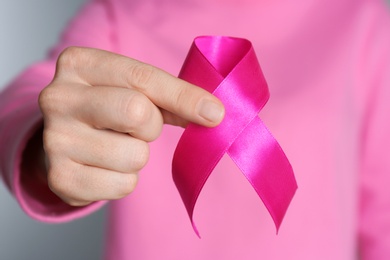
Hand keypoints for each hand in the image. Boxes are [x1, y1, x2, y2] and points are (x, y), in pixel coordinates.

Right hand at [38, 47, 223, 205]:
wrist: (65, 139)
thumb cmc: (107, 108)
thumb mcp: (133, 90)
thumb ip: (171, 98)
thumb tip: (214, 114)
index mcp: (79, 63)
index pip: (142, 78)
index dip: (184, 97)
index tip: (215, 113)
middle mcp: (58, 97)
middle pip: (136, 112)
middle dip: (151, 126)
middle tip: (137, 126)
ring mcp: (54, 139)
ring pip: (135, 155)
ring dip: (137, 155)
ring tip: (115, 145)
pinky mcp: (60, 178)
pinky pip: (123, 185)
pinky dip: (125, 179)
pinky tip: (105, 166)